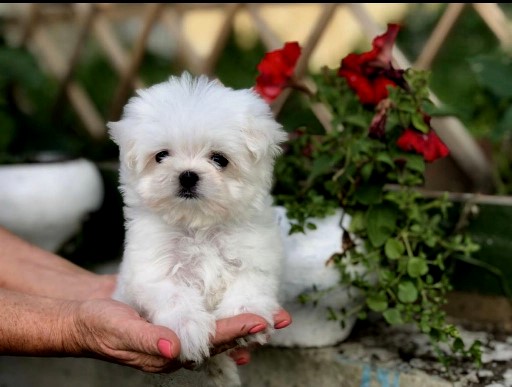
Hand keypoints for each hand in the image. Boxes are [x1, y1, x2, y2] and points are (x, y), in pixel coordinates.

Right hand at [69, 298, 290, 372]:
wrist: (87, 315)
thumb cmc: (99, 325)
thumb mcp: (118, 330)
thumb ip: (145, 340)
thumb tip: (174, 348)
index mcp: (170, 353)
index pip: (211, 342)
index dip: (237, 331)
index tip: (262, 321)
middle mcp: (181, 346)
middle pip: (224, 338)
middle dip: (253, 327)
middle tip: (283, 317)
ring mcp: (182, 331)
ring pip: (221, 328)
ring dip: (245, 318)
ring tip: (273, 312)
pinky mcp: (180, 316)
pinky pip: (209, 315)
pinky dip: (227, 310)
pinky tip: (241, 301)